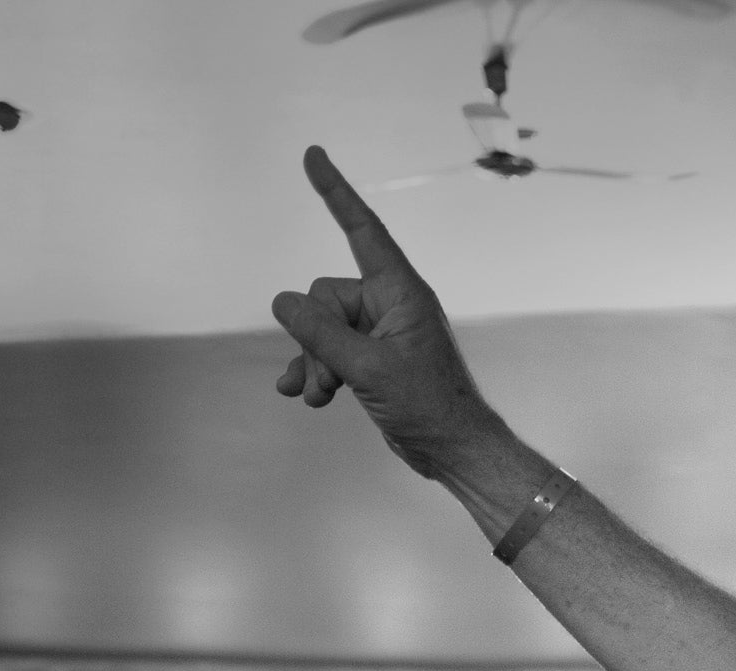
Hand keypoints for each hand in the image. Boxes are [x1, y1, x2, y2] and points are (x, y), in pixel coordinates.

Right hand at [272, 147, 506, 484]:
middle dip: (315, 338)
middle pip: (325, 296)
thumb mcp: (366, 368)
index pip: (362, 230)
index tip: (312, 155)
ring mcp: (380, 332)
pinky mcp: (371, 359)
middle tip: (331, 378)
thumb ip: (320, 333)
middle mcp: (391, 304)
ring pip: (321, 328)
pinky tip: (304, 397)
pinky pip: (328, 351)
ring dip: (314, 363)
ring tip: (321, 395)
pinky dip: (315, 372)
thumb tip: (282, 301)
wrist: (453, 450)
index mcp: (402, 293)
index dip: (335, 192)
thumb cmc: (428, 406)